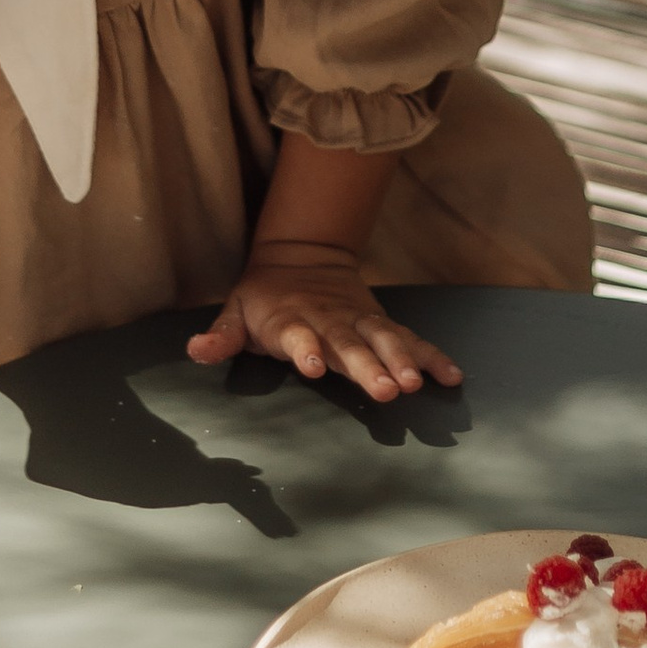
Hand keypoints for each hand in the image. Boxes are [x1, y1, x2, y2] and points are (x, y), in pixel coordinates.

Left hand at [188, 246, 461, 401]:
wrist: (301, 257)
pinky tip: (451, 377)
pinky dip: (431, 356)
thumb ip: (221, 335)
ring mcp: (359, 321)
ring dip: (402, 360)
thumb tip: (195, 349)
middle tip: (387, 390)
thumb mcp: (235, 311)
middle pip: (350, 344)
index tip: (314, 367)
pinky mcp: (380, 324)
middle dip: (368, 366)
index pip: (298, 336)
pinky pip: (410, 340)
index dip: (305, 349)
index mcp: (290, 321)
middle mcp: (329, 321)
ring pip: (384, 339)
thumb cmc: (264, 298)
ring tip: (416, 383)